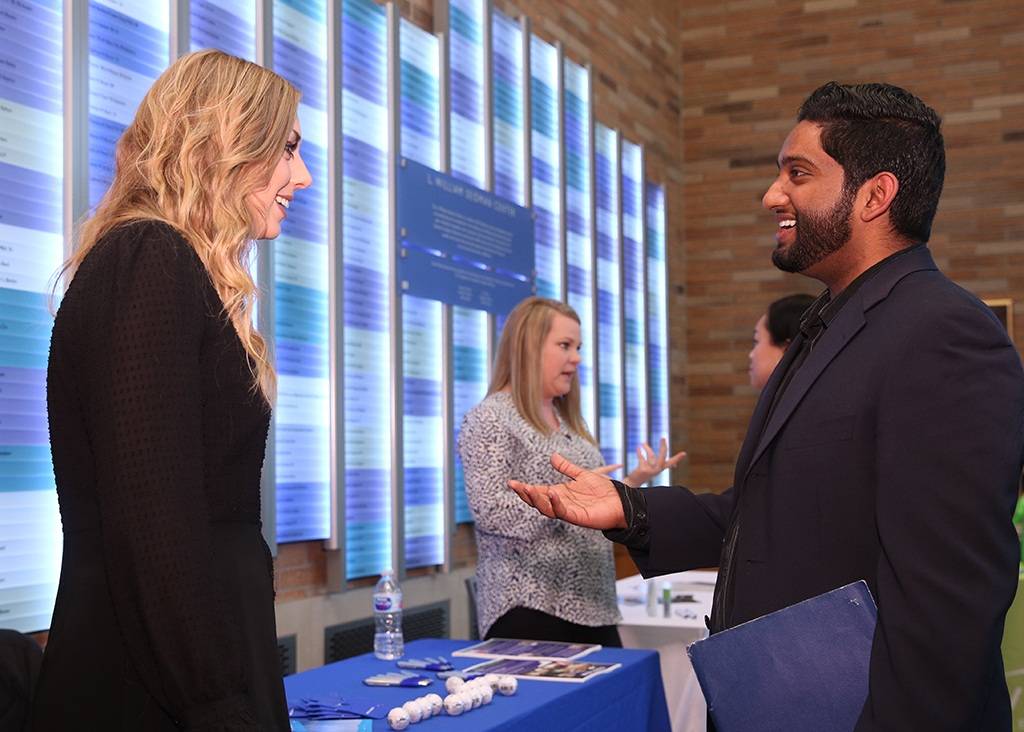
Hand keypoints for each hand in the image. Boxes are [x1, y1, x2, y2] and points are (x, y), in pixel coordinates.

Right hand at [508, 452, 626, 529]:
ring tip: (528, 489)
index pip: (538, 491)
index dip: (525, 488)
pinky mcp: (578, 518)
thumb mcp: (582, 474)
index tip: (511, 482)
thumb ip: (567, 467)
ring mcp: (569, 511)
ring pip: (547, 509)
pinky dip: (556, 504)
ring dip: (537, 500)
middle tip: (517, 486)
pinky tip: (552, 493)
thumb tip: (553, 456)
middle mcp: (562, 503)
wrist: (621, 501)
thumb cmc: (603, 490)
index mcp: (560, 494)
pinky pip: (563, 512)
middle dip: (527, 495)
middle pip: (538, 501)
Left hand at [623, 438, 685, 487]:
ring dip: (647, 448)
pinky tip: (638, 447)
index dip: (677, 458)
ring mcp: (650, 470)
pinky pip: (642, 458)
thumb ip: (657, 460)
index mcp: (660, 469)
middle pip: (662, 457)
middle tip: (663, 437)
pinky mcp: (643, 470)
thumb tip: (661, 455)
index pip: (671, 463)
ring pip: (651, 456)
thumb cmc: (643, 473)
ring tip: (643, 443)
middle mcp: (657, 470)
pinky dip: (639, 452)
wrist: (633, 483)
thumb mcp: (652, 467)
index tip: (684, 453)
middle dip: (663, 447)